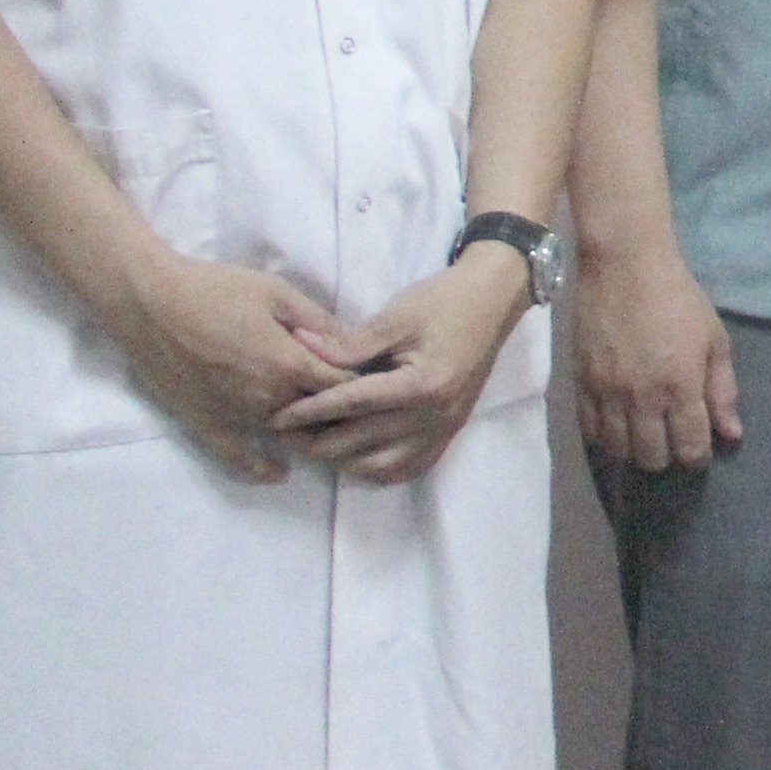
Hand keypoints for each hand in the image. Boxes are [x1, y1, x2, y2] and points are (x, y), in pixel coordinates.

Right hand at [111, 249, 357, 480]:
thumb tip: (356, 344)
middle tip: (357, 406)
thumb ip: (319, 323)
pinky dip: (261, 468)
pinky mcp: (207, 425)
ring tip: (328, 429)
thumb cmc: (215, 290)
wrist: (150, 304)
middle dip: (342, 411)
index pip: (346, 387)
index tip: (376, 379)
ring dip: (309, 435)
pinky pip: (238, 458)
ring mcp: (236, 417)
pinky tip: (278, 472)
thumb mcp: (277, 293)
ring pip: (288, 437)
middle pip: (321, 417)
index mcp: (290, 365)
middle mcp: (268, 400)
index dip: (366, 383)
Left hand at [275, 258, 534, 486]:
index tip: (275, 416)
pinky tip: (355, 457)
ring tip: (315, 443)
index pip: (353, 406)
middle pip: (362, 443)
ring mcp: (444, 430)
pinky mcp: (449, 433)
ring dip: (343, 460)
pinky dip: (375, 469)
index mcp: (422, 385)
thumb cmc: (445, 301)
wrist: (494, 300)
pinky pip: (407, 469)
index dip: (309, 411)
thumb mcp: (396, 315)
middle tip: (284, 433)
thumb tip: (301, 346)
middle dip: (317, 441)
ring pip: (380, 467)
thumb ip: (349, 342)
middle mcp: (435, 417)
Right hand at [575, 241, 741, 473]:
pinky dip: (603, 439)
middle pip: (652, 457)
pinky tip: (615, 431)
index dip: (697, 457)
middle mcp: (643, 397)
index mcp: (681, 385)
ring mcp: (607, 392)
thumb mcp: (715, 339)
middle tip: (670, 445)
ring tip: (643, 441)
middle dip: (666, 459)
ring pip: (617, 450)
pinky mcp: (580, 383)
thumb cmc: (678, 299)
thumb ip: (723, 390)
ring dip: (634, 454)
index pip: (690, 447)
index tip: (698, 450)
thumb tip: (731, 435)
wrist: (624, 266)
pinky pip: (588, 430)